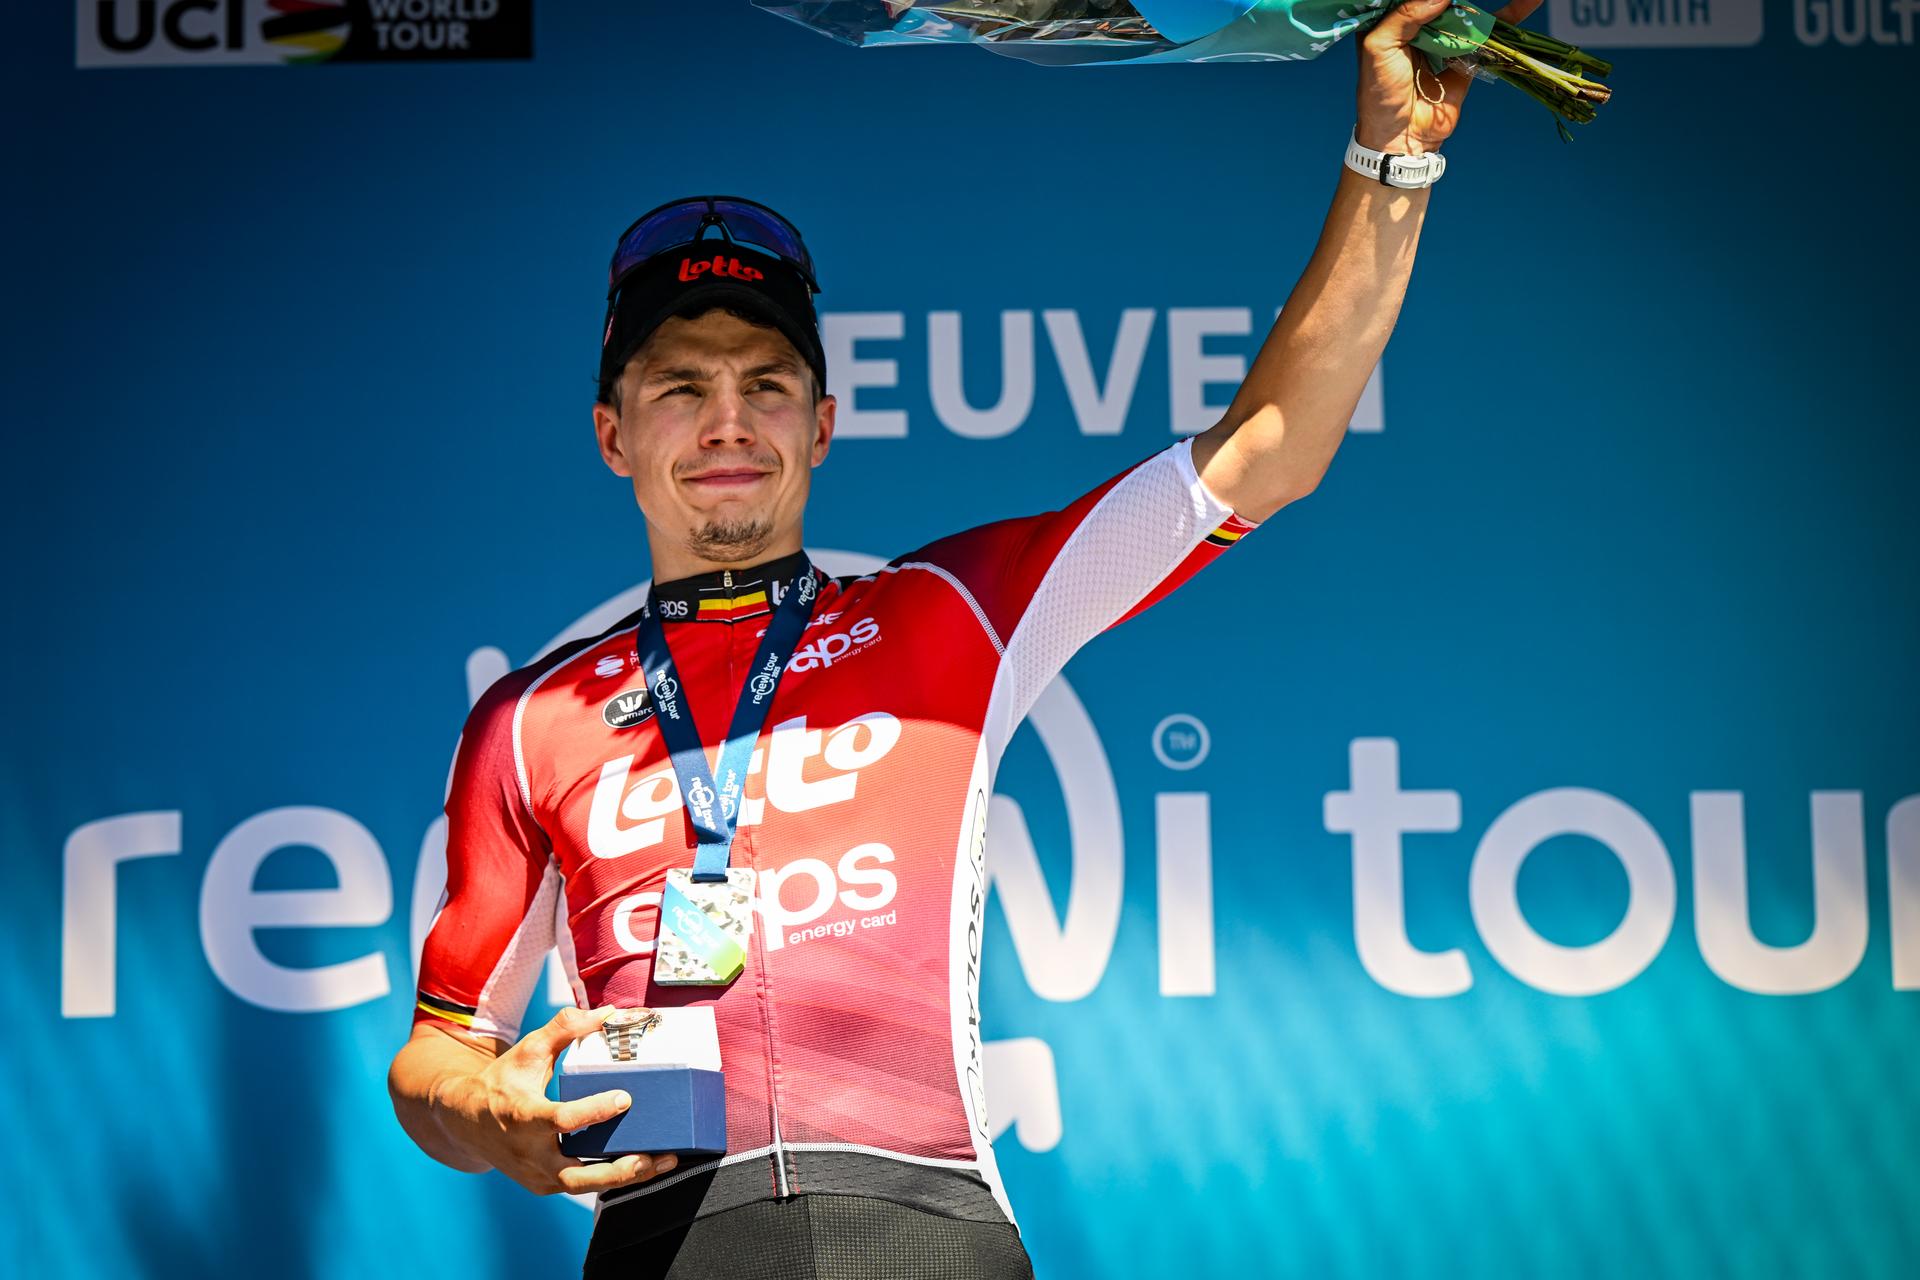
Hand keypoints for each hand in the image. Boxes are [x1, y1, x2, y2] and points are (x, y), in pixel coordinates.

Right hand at [432, 1005, 679, 1196]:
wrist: (465, 1120)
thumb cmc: (501, 1081)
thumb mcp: (528, 1049)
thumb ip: (566, 1028)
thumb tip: (608, 1012)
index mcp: (523, 1116)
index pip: (561, 1121)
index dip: (594, 1111)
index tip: (624, 1099)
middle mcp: (529, 1153)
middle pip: (576, 1175)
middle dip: (618, 1170)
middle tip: (653, 1156)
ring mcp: (536, 1175)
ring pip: (584, 1186)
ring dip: (625, 1177)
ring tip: (662, 1161)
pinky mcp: (544, 1185)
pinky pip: (581, 1185)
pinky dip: (611, 1178)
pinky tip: (643, 1165)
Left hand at [1355, 0, 1543, 154]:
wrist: (1402, 137)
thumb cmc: (1380, 94)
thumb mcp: (1379, 48)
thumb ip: (1405, 16)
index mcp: (1391, 22)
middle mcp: (1418, 27)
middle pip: (1442, 2)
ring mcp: (1445, 40)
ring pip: (1467, 11)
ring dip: (1485, 3)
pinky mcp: (1467, 56)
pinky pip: (1489, 33)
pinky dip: (1509, 17)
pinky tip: (1528, 1)